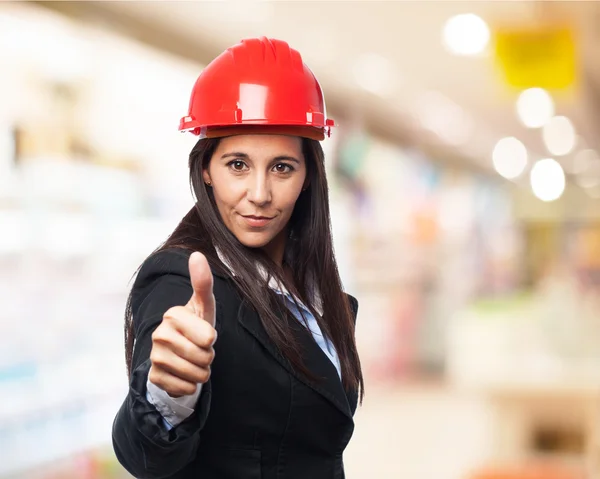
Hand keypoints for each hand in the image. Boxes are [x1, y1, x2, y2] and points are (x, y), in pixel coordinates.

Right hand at [149, 252, 216, 396]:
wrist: (178, 354)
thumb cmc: (196, 325)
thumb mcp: (205, 305)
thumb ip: (203, 282)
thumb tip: (197, 255)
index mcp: (172, 314)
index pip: (209, 337)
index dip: (212, 339)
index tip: (203, 333)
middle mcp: (159, 334)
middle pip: (204, 357)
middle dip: (208, 357)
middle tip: (199, 348)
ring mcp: (154, 356)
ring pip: (197, 375)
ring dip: (202, 371)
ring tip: (193, 360)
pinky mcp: (154, 377)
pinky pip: (186, 388)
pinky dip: (190, 385)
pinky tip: (183, 374)